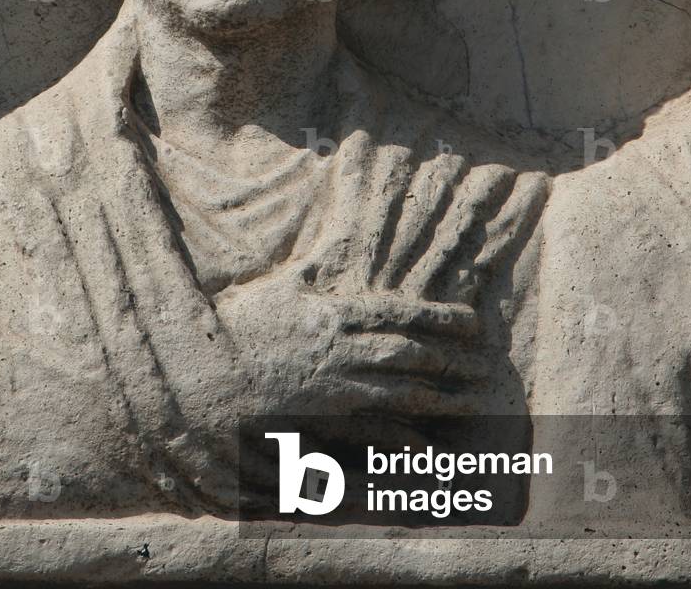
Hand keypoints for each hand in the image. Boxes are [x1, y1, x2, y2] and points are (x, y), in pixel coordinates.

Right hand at [215, 264, 489, 418]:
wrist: (209, 372)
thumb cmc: (240, 325)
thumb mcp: (281, 288)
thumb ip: (314, 273)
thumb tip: (335, 247)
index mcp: (336, 311)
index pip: (402, 311)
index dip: (442, 316)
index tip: (472, 322)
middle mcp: (343, 348)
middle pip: (411, 352)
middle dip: (451, 358)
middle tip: (482, 365)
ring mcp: (335, 386)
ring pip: (402, 391)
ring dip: (441, 396)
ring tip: (469, 401)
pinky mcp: (324, 418)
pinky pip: (374, 429)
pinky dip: (404, 436)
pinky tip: (427, 444)